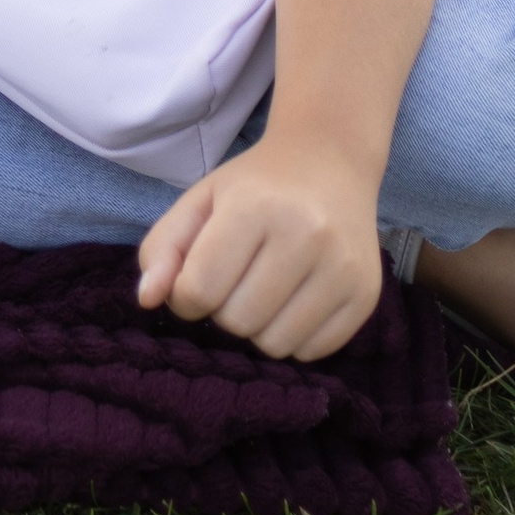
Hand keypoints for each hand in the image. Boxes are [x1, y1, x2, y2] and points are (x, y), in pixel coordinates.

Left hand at [132, 132, 386, 364]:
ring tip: (263, 290)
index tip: (196, 280)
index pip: (200, 290)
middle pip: (237, 322)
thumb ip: (162, 249)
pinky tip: (293, 300)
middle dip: (223, 311)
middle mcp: (306, 235)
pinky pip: (312, 352)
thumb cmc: (255, 186)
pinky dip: (293, 337)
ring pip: (275, 344)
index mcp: (254, 207)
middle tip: (234, 281)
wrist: (330, 163)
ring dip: (257, 328)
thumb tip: (148, 301)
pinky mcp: (366, 295)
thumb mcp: (199, 202)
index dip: (185, 297)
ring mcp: (343, 267)